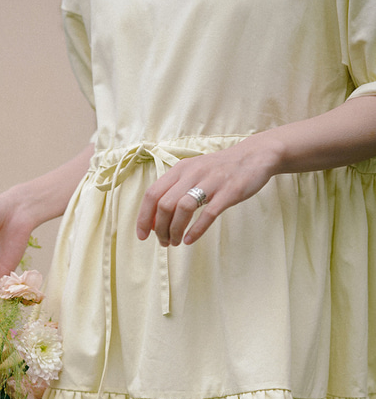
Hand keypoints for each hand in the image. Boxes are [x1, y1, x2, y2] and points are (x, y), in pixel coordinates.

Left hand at [136, 135, 278, 246]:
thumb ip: (174, 191)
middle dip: (160, 229)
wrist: (255, 156)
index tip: (143, 235)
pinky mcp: (228, 192)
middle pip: (164, 205)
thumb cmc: (220, 170)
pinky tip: (190, 240)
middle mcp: (192, 173)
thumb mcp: (193, 173)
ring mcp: (211, 182)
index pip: (152, 194)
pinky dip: (196, 230)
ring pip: (182, 209)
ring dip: (175, 230)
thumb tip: (155, 220)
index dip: (144, 217)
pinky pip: (208, 214)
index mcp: (180, 169)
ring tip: (176, 242)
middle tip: (165, 242)